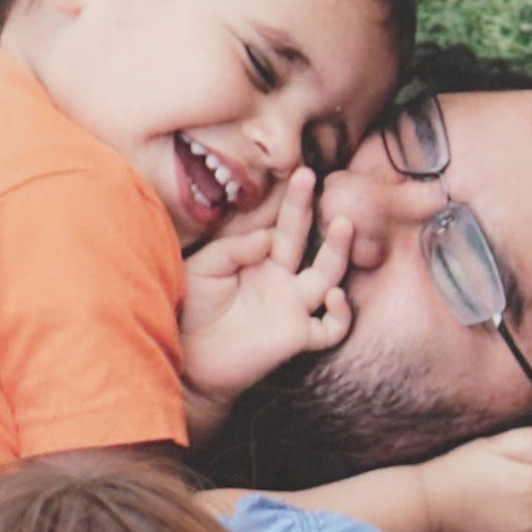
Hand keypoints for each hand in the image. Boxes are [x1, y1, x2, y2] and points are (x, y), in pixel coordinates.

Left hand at [177, 169, 353, 418]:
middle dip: (311, 211)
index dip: (292, 203)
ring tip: (343, 226)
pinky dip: (340, 314)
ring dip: (339, 252)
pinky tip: (333, 296)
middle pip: (307, 243)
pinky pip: (332, 328)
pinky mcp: (297, 337)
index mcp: (261, 262)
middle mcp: (283, 282)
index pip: (283, 228)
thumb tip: (270, 238)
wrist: (187, 356)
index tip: (301, 175)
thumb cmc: (190, 308)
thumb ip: (234, 249)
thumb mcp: (203, 267)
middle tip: (314, 180)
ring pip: (329, 277)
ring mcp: (293, 309)